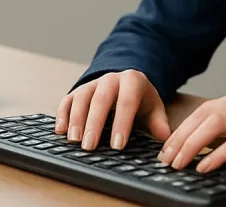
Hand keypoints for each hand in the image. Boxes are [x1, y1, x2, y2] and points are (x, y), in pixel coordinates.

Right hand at [55, 70, 170, 151]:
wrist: (126, 81)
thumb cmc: (140, 99)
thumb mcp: (153, 107)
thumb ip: (159, 122)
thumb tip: (165, 139)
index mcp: (132, 81)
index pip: (127, 102)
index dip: (122, 123)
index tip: (118, 145)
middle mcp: (111, 79)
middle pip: (101, 99)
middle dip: (95, 123)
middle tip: (90, 146)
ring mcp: (93, 84)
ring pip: (82, 98)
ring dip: (76, 120)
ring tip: (74, 140)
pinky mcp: (78, 90)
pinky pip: (67, 100)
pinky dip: (62, 114)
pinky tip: (60, 130)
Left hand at [156, 87, 225, 172]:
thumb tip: (203, 144)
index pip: (205, 109)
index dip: (183, 129)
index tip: (168, 149)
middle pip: (206, 114)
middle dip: (181, 137)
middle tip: (166, 159)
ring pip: (217, 123)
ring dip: (193, 144)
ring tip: (179, 163)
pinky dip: (218, 153)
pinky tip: (205, 166)